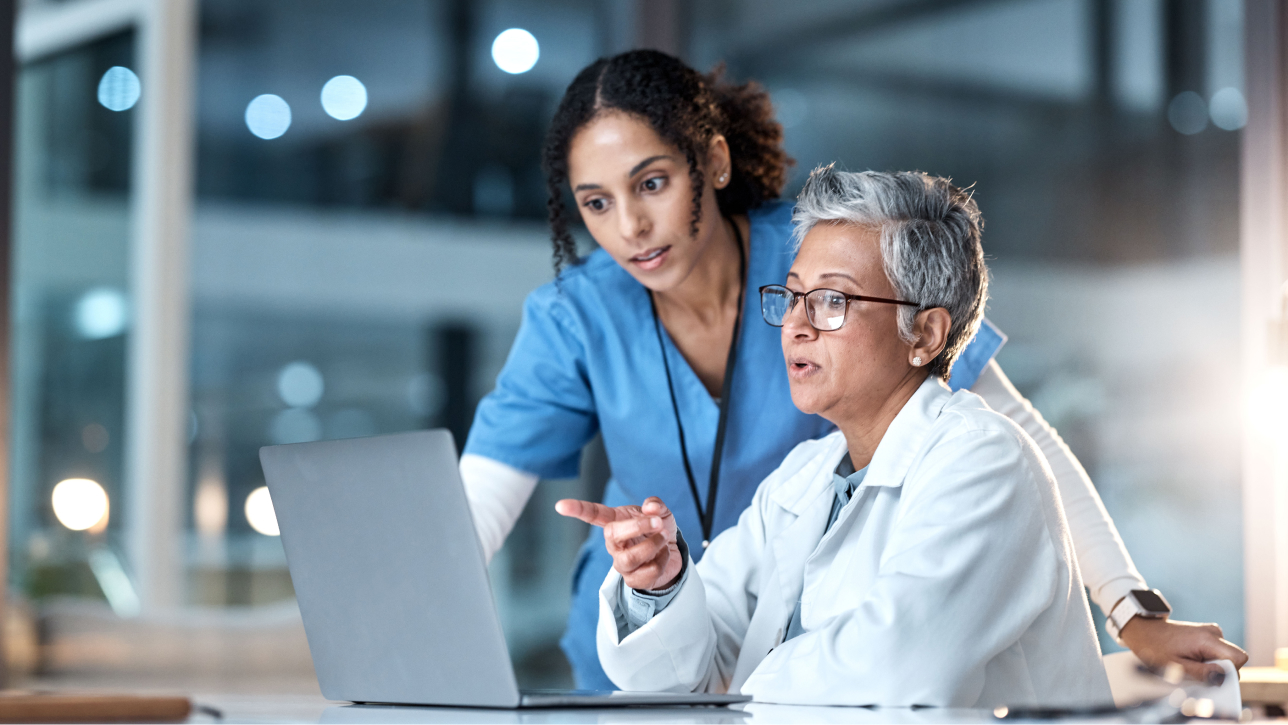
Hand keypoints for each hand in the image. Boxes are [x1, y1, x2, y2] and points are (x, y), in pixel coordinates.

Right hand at [555, 496, 682, 590]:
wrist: (672, 553)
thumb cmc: (658, 530)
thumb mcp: (660, 512)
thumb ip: (656, 505)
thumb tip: (650, 507)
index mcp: (615, 522)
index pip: (593, 514)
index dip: (577, 509)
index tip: (560, 505)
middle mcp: (614, 544)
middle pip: (612, 535)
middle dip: (637, 526)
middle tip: (657, 522)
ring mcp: (621, 563)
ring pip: (630, 557)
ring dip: (652, 545)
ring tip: (664, 538)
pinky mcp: (633, 580)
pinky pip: (648, 572)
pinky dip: (662, 560)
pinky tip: (663, 555)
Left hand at [1120, 617, 1248, 683]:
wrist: (1144, 630)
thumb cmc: (1155, 648)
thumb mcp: (1176, 667)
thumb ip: (1202, 674)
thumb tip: (1224, 679)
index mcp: (1207, 639)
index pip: (1238, 658)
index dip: (1229, 672)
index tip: (1211, 677)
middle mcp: (1214, 632)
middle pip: (1233, 658)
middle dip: (1219, 671)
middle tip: (1196, 672)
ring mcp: (1211, 632)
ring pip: (1225, 657)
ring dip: (1212, 666)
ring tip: (1190, 664)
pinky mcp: (1208, 635)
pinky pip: (1217, 652)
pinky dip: (1207, 660)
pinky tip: (1191, 659)